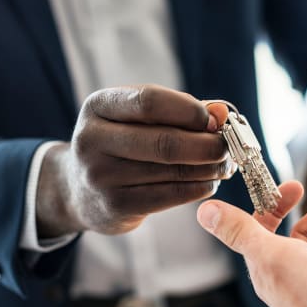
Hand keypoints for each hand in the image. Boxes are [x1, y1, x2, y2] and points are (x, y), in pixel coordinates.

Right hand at [36, 85, 231, 236]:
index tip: (216, 121)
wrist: (79, 189)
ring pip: (172, 171)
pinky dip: (199, 188)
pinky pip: (170, 195)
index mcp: (99, 106)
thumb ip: (180, 110)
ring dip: (209, 168)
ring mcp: (101, 176)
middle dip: (207, 145)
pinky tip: (209, 182)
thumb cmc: (122, 144)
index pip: (150, 101)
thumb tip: (221, 112)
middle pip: (165, 142)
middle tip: (228, 148)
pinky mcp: (116, 206)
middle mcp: (93, 140)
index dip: (190, 111)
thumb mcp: (138, 118)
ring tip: (224, 165)